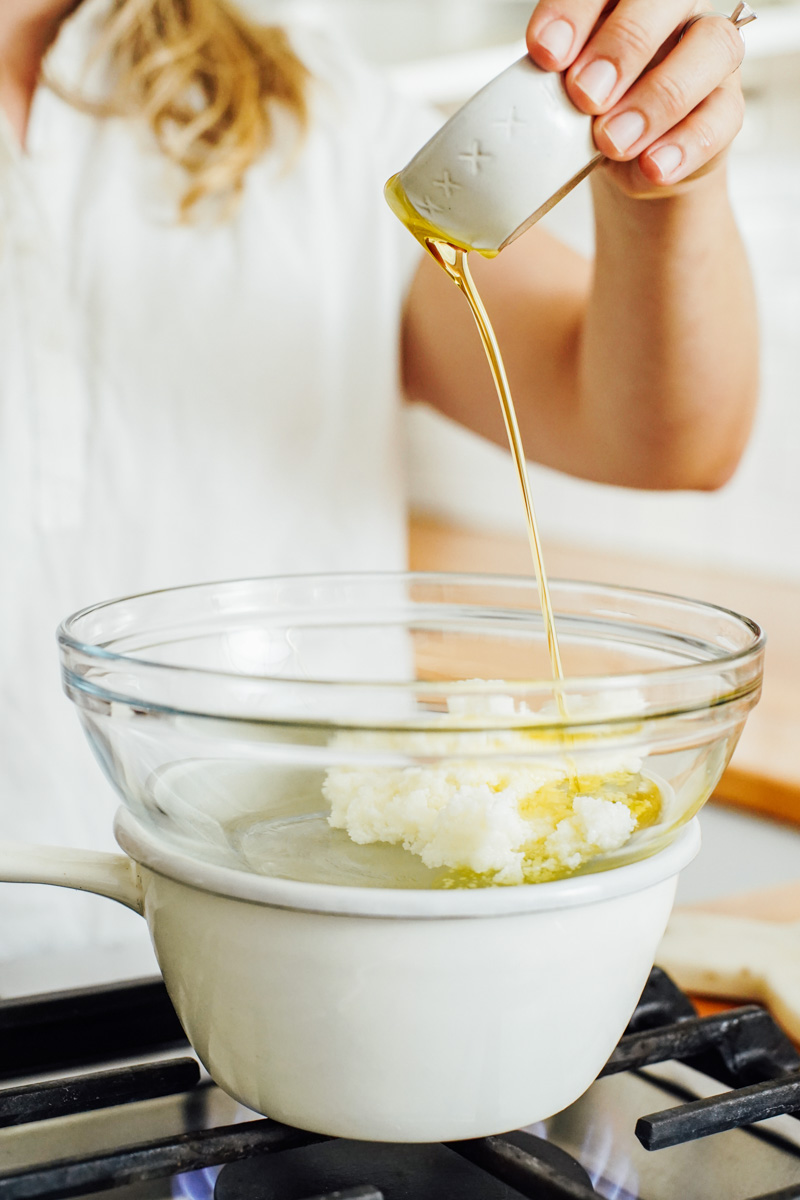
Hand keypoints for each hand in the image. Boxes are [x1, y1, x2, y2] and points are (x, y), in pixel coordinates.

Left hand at [525, 0, 746, 195]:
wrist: (633, 160)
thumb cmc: (596, 111)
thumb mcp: (561, 93)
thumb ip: (555, 81)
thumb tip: (541, 89)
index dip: (575, 9)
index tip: (546, 52)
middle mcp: (673, 10)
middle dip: (623, 45)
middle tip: (585, 95)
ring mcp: (708, 54)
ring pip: (712, 48)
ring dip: (658, 98)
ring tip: (613, 140)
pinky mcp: (727, 106)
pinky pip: (722, 116)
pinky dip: (685, 145)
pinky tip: (652, 165)